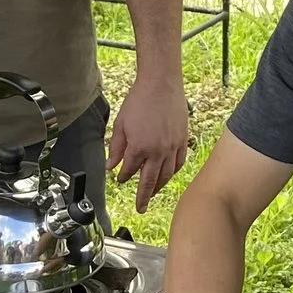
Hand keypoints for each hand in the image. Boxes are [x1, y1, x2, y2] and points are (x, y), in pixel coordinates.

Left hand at [107, 76, 189, 214]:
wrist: (161, 84)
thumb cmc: (139, 100)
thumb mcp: (120, 125)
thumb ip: (115, 148)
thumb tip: (110, 166)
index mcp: (139, 148)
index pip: (129, 171)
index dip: (123, 177)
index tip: (119, 180)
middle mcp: (157, 152)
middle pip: (149, 182)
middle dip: (143, 197)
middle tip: (140, 208)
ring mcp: (172, 147)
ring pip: (166, 175)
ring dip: (158, 187)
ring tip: (153, 193)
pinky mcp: (182, 140)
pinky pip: (179, 163)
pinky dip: (172, 172)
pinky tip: (168, 175)